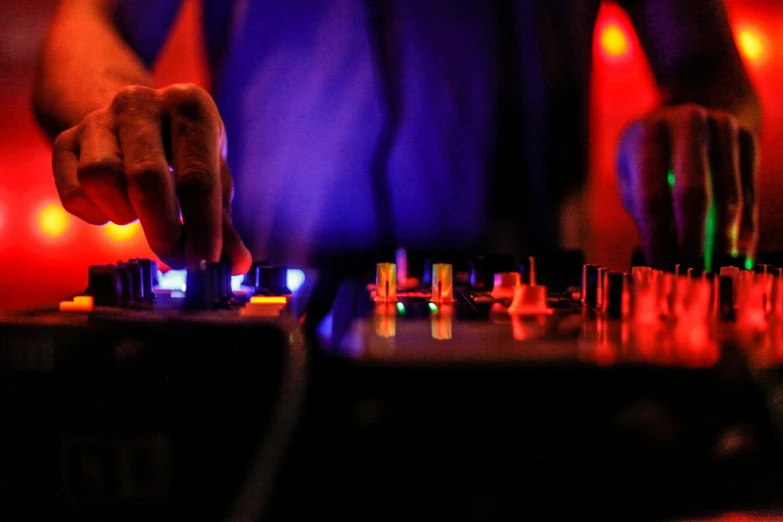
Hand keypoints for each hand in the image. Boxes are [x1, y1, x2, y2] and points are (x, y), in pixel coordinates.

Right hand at [51, 83, 251, 273]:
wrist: (136, 118)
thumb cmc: (186, 153)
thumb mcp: (214, 175)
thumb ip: (224, 222)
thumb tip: (237, 264)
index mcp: (190, 106)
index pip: (198, 178)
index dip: (203, 229)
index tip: (205, 264)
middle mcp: (141, 102)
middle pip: (146, 179)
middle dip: (163, 231)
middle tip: (176, 258)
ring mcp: (98, 118)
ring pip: (99, 179)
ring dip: (124, 213)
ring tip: (141, 212)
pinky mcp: (65, 139)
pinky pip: (72, 192)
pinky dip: (94, 213)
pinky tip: (114, 207)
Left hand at [617, 103, 757, 269]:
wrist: (687, 114)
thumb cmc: (649, 159)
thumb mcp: (633, 177)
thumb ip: (646, 213)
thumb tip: (662, 264)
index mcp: (646, 135)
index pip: (652, 198)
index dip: (658, 239)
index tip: (659, 270)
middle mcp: (686, 123)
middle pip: (693, 194)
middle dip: (693, 242)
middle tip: (691, 276)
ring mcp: (722, 127)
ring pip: (728, 197)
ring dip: (722, 242)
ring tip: (715, 272)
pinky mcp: (748, 138)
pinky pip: (750, 193)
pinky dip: (744, 230)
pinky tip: (738, 257)